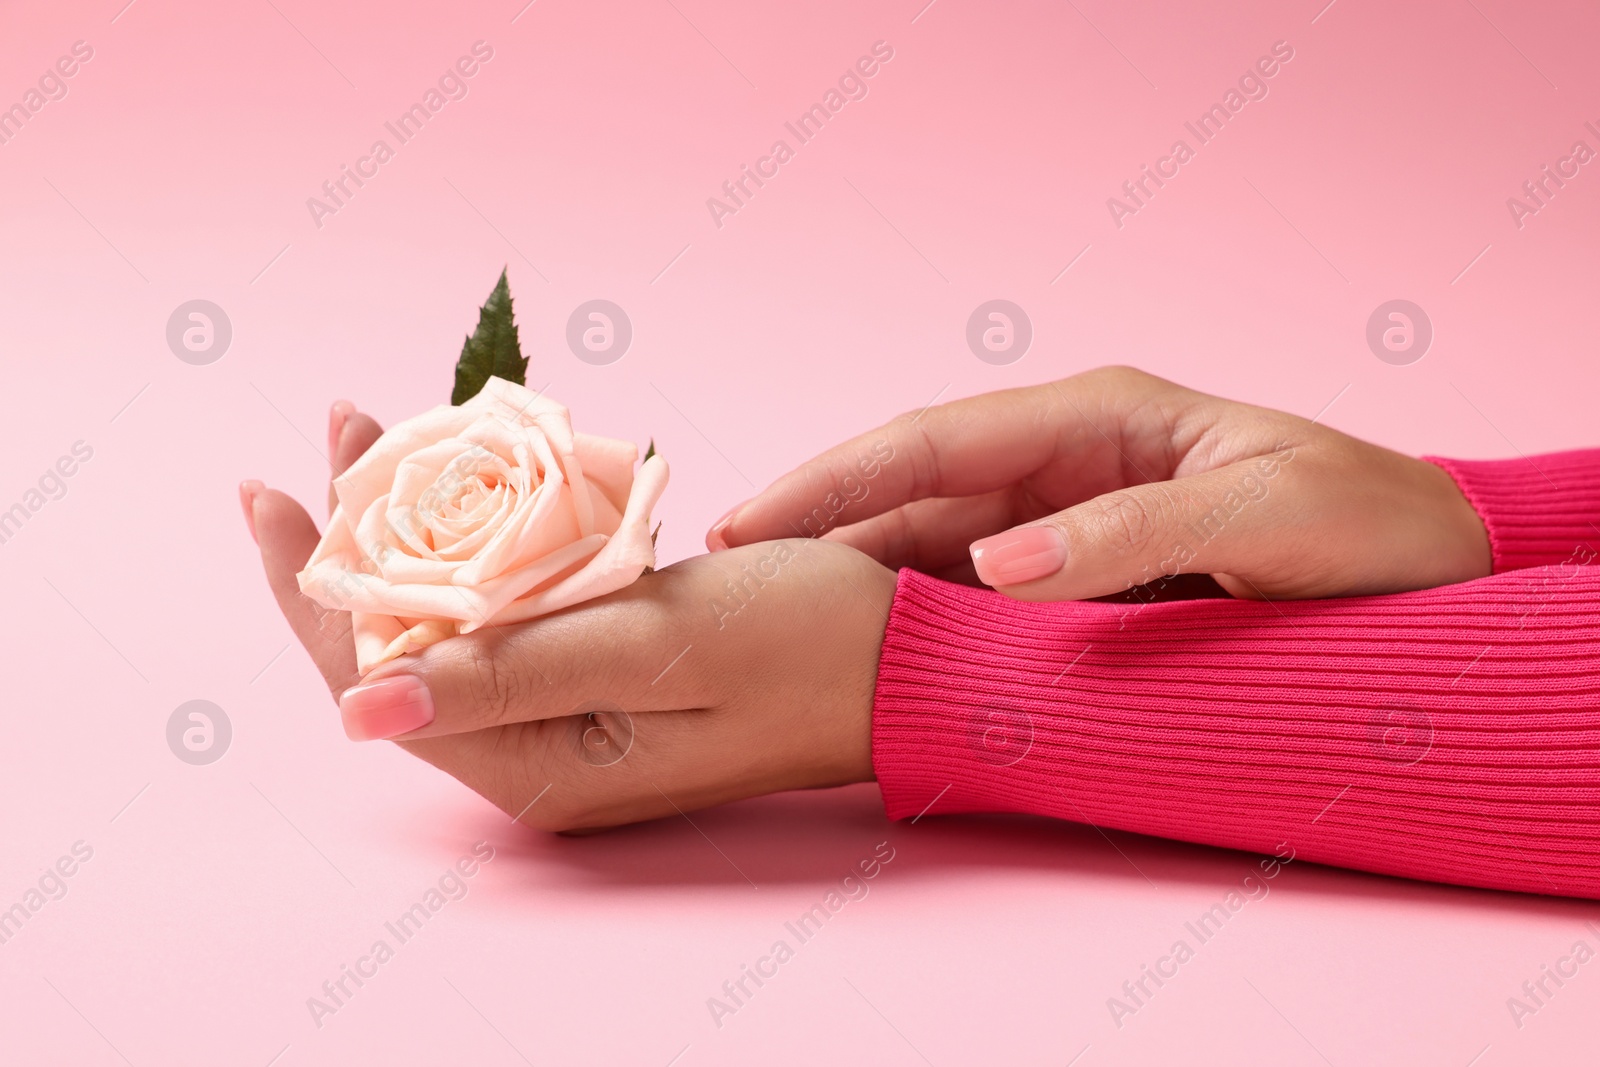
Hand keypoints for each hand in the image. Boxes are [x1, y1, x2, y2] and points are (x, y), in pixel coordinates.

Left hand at [244, 404, 893, 831]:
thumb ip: (511, 672)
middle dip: (360, 540)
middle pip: (405, 647)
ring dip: (423, 533)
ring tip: (395, 437)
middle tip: (347, 426)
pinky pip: (518, 614)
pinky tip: (485, 489)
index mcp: (541, 767)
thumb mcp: (660, 645)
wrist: (917, 663)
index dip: (315, 587)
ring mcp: (577, 723)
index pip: (379, 680)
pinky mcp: (611, 684)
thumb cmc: (811, 646)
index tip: (276, 489)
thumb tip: (356, 708)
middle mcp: (544, 758)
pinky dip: (492, 546)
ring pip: (458, 623)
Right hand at [708, 366, 1491, 600]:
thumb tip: (996, 566)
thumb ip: (1133, 531)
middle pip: (909, 500)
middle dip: (814, 533)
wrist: (1439, 575)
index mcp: (1094, 419)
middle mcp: (1062, 470)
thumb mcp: (1267, 511)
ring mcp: (1065, 532)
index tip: (744, 520)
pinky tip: (866, 658)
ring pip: (930, 556)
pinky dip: (918, 630)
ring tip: (765, 625)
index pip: (931, 441)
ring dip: (854, 586)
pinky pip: (979, 608)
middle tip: (717, 583)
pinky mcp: (1080, 591)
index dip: (830, 480)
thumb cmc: (1369, 523)